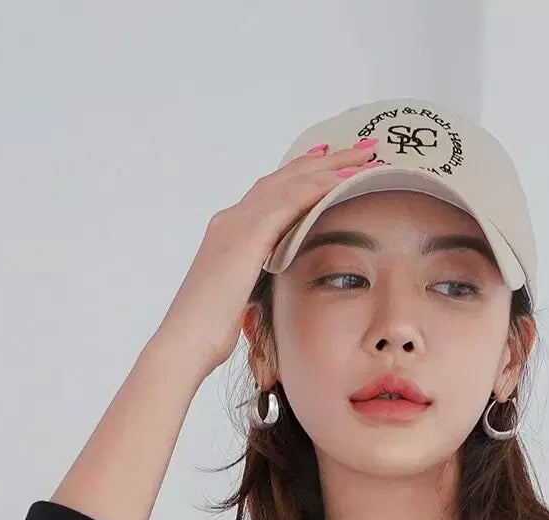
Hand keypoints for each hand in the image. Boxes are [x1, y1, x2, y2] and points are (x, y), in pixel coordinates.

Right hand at [152, 137, 383, 379]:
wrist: (185, 341)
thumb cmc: (208, 332)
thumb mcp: (239, 300)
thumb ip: (257, 282)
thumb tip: (273, 286)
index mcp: (229, 233)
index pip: (271, 194)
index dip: (303, 176)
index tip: (331, 164)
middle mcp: (232, 220)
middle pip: (284, 178)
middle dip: (324, 162)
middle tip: (360, 150)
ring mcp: (236, 225)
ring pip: (290, 182)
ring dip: (330, 168)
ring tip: (363, 158)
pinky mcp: (246, 237)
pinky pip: (288, 203)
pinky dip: (317, 189)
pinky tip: (343, 184)